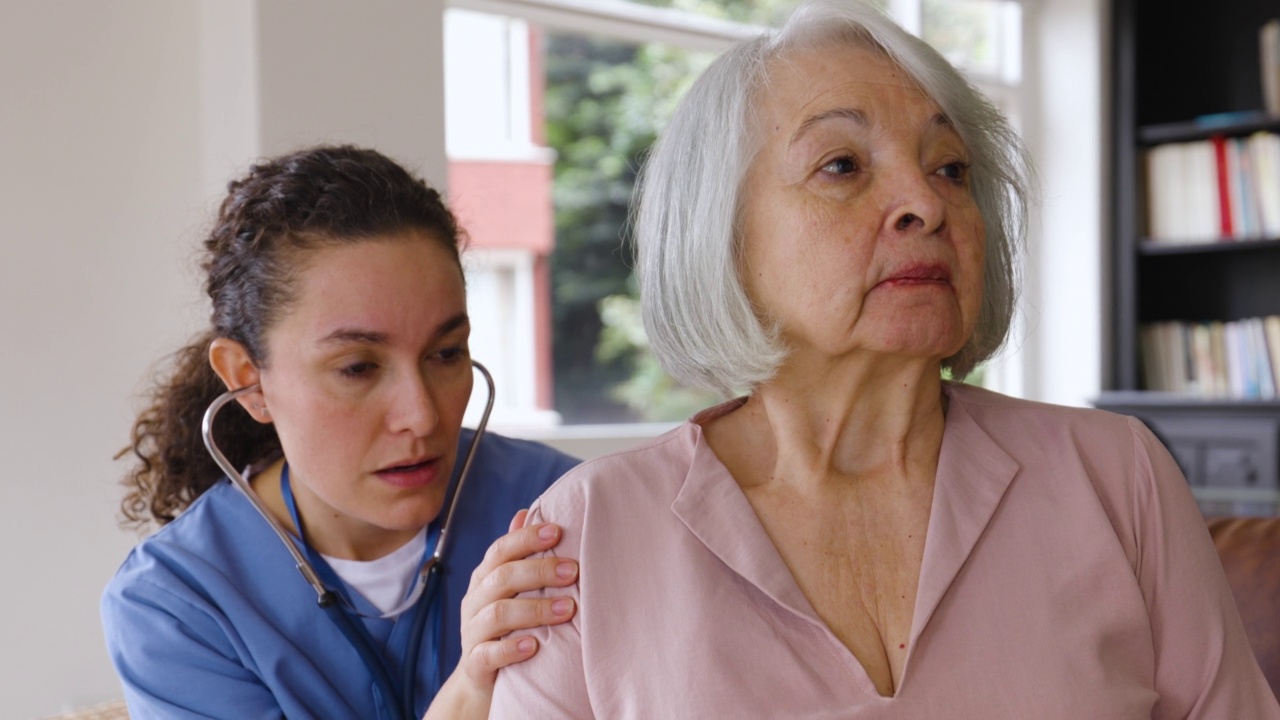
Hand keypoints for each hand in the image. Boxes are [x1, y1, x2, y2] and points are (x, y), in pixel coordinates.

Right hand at [456, 509, 578, 691]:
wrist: (482, 680)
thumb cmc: (507, 626)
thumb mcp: (510, 590)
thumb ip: (517, 555)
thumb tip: (526, 512)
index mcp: (485, 578)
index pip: (501, 550)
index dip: (526, 538)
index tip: (558, 531)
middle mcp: (475, 601)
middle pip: (502, 578)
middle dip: (539, 571)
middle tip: (573, 571)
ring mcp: (472, 632)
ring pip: (497, 614)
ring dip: (535, 609)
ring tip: (568, 609)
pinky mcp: (475, 664)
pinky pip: (488, 654)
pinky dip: (510, 649)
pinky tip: (534, 646)